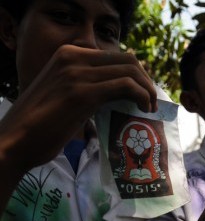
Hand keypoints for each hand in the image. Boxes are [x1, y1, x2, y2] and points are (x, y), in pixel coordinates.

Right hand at [0, 45, 156, 174]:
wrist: (14, 142)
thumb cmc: (40, 125)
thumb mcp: (65, 94)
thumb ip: (88, 86)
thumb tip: (119, 93)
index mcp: (69, 55)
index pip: (116, 56)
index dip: (136, 74)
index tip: (144, 93)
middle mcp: (73, 57)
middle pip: (128, 60)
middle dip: (146, 80)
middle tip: (151, 101)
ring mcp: (77, 73)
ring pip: (130, 71)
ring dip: (147, 89)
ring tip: (150, 107)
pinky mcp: (83, 93)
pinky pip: (125, 86)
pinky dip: (142, 95)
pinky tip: (144, 109)